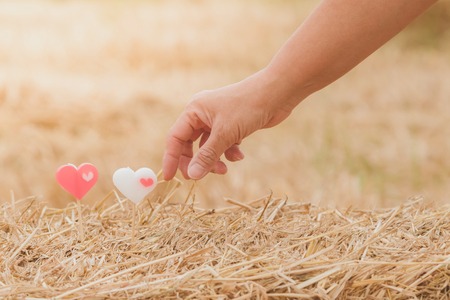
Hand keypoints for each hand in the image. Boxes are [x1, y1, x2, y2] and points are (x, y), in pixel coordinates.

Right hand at [162, 69, 295, 180]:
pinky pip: (223, 144)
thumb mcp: (225, 134)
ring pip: (207, 147)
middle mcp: (203, 114)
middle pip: (189, 144)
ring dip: (214, 160)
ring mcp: (218, 120)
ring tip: (225, 169)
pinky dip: (229, 152)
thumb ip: (207, 156)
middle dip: (195, 162)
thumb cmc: (248, 107)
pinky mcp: (232, 125)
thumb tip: (192, 175)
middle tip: (199, 177)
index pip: (174, 137)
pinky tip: (240, 155)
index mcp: (194, 110)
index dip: (170, 158)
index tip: (167, 178)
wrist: (277, 93)